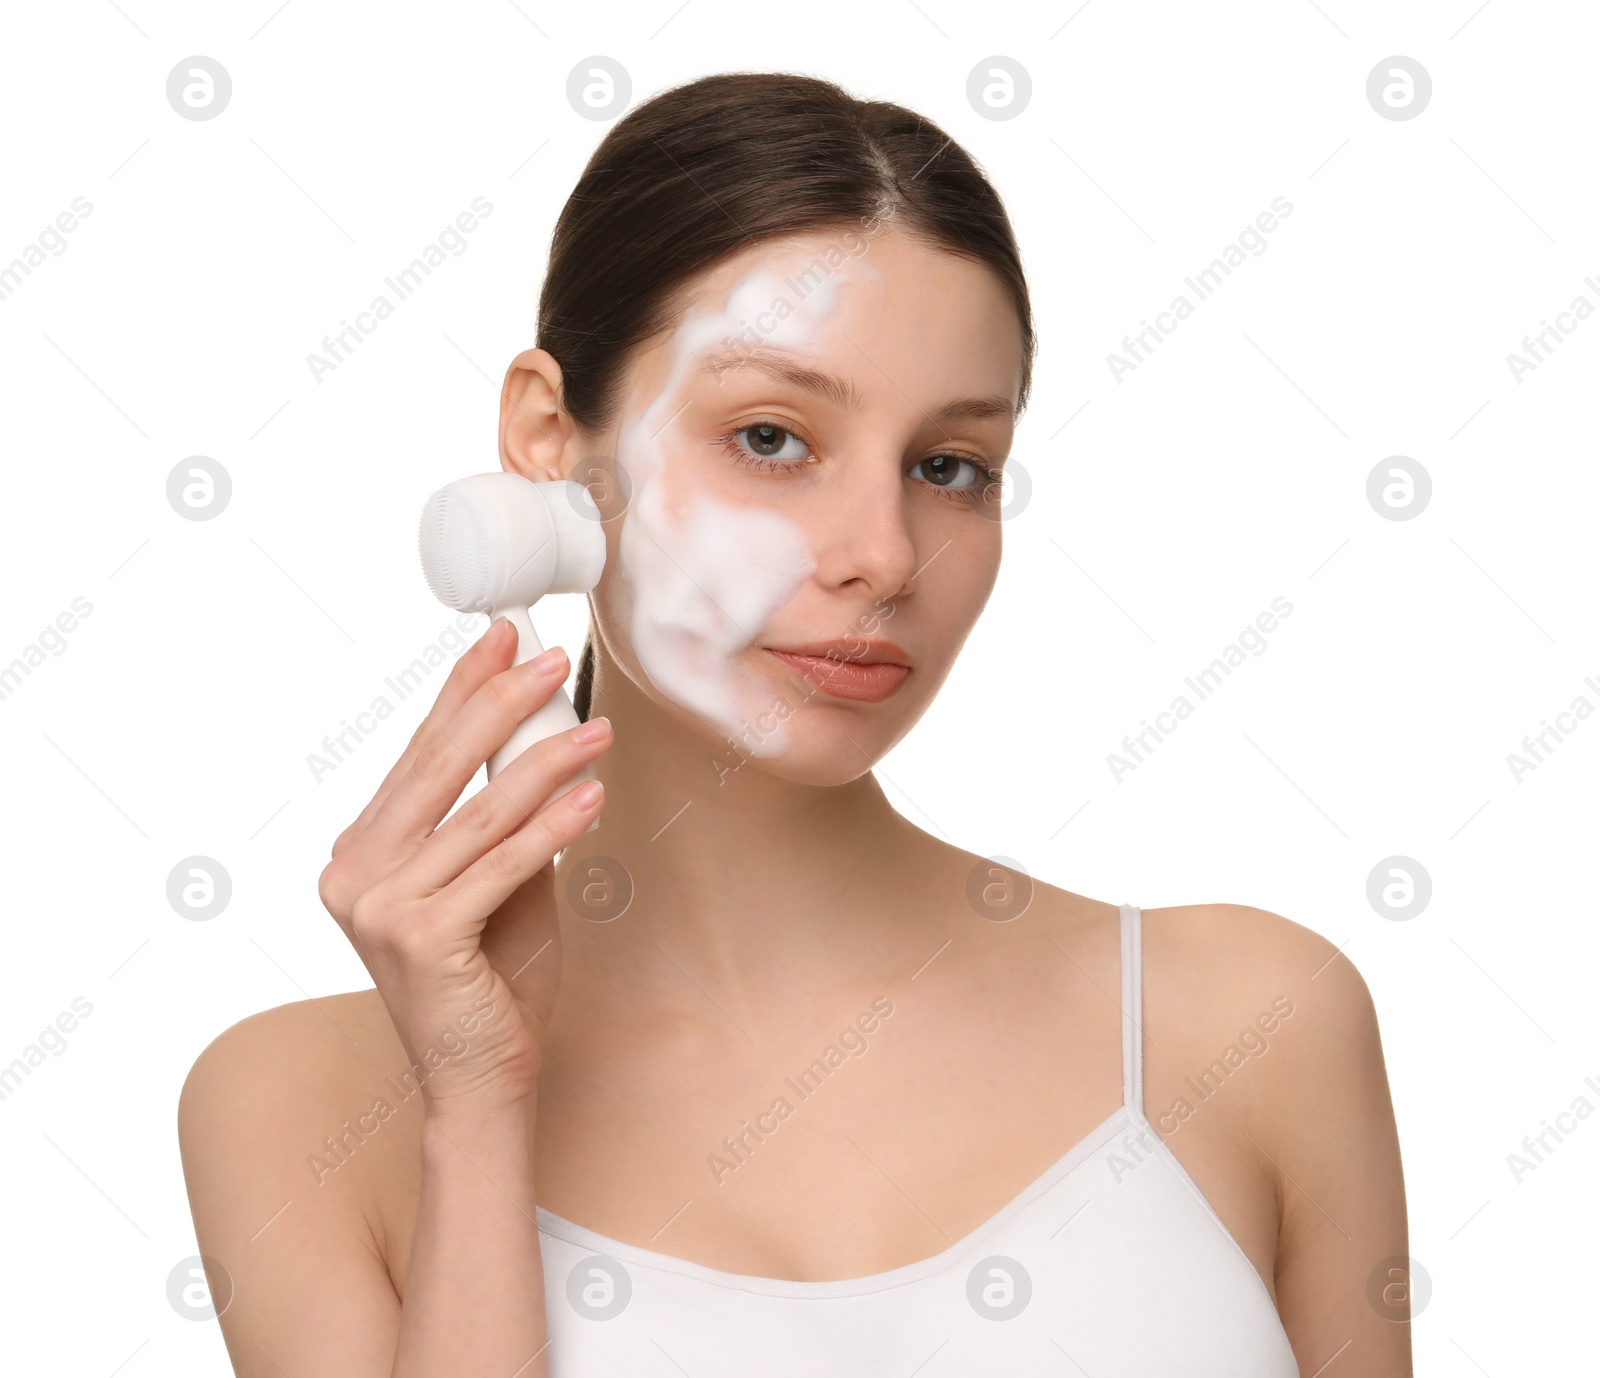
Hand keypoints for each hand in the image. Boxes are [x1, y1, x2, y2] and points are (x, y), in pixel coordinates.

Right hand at [317, 618, 611, 1115]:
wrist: (483, 1081)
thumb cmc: (493, 979)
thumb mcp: (498, 880)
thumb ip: (501, 819)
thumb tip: (540, 736)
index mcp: (359, 853)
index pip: (417, 756)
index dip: (460, 691)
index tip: (499, 638)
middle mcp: (353, 874)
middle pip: (436, 768)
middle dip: (498, 703)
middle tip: (547, 658)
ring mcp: (377, 907)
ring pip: (478, 813)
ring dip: (546, 763)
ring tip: (598, 730)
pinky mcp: (418, 938)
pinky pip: (500, 864)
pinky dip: (551, 827)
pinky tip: (591, 795)